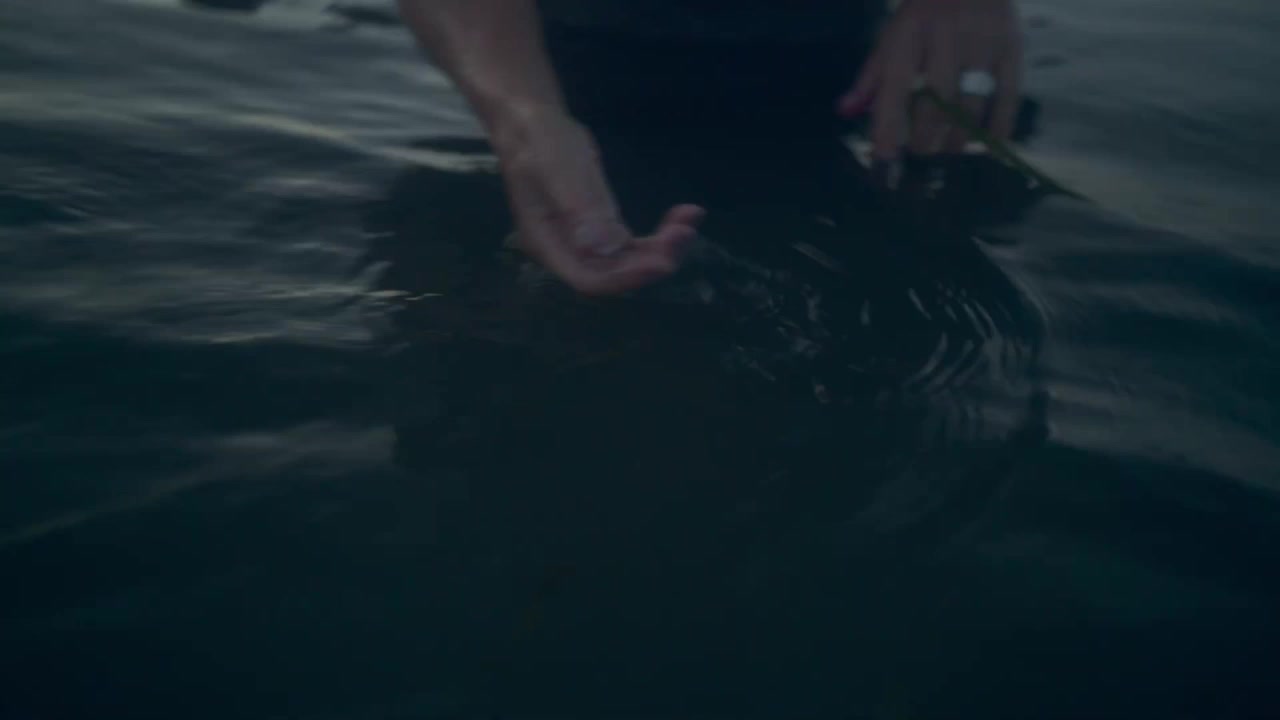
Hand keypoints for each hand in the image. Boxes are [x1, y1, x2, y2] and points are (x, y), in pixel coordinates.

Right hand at [494, 109, 703, 295]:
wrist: (531, 122)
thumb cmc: (539, 141)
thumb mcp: (558, 169)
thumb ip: (580, 209)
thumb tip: (605, 248)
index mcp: (547, 245)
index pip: (589, 279)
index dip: (627, 277)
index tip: (663, 260)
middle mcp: (566, 251)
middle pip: (614, 273)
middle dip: (652, 259)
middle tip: (685, 232)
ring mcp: (584, 242)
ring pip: (628, 260)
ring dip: (662, 248)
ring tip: (690, 222)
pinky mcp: (599, 228)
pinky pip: (632, 243)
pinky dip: (659, 235)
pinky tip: (684, 215)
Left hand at [837, 0, 1022, 159]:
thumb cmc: (926, 14)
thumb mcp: (894, 35)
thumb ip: (872, 75)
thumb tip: (846, 110)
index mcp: (909, 32)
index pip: (895, 88)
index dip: (888, 128)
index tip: (884, 159)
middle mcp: (946, 34)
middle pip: (936, 103)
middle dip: (924, 139)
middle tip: (919, 156)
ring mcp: (983, 41)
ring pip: (970, 105)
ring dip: (956, 139)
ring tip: (946, 152)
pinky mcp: (1012, 47)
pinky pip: (1007, 97)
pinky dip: (997, 127)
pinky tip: (986, 145)